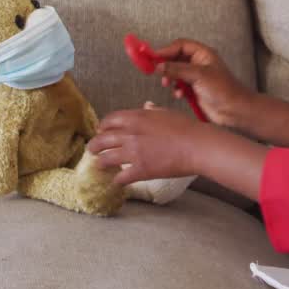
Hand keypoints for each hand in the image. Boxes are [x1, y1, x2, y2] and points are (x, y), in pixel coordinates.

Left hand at [89, 105, 206, 186]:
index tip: (101, 131)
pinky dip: (117, 180)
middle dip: (94, 146)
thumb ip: (152, 111)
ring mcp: (134, 153)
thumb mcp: (167, 113)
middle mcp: (130, 134)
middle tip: (92, 150)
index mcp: (136, 117)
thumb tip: (146, 106)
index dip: (102, 127)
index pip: (109, 120)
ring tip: (100, 166)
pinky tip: (117, 182)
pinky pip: (121, 177)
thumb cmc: (186, 127)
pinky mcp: (140, 170)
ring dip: (101, 163)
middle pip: (102, 140)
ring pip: (106, 159)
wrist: (197, 145)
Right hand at [154, 39, 254, 128]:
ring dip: (170, 78)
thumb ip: (177, 69)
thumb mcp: (198, 75)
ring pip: (176, 72)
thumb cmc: (222, 89)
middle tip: (156, 71)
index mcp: (203, 54)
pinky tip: (179, 95)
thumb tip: (159, 66)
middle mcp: (199, 63)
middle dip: (166, 65)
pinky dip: (176, 89)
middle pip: (176, 58)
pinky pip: (179, 85)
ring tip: (167, 84)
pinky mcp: (194, 90)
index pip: (180, 45)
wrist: (234, 110)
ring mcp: (196, 77)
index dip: (167, 50)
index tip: (154, 57)